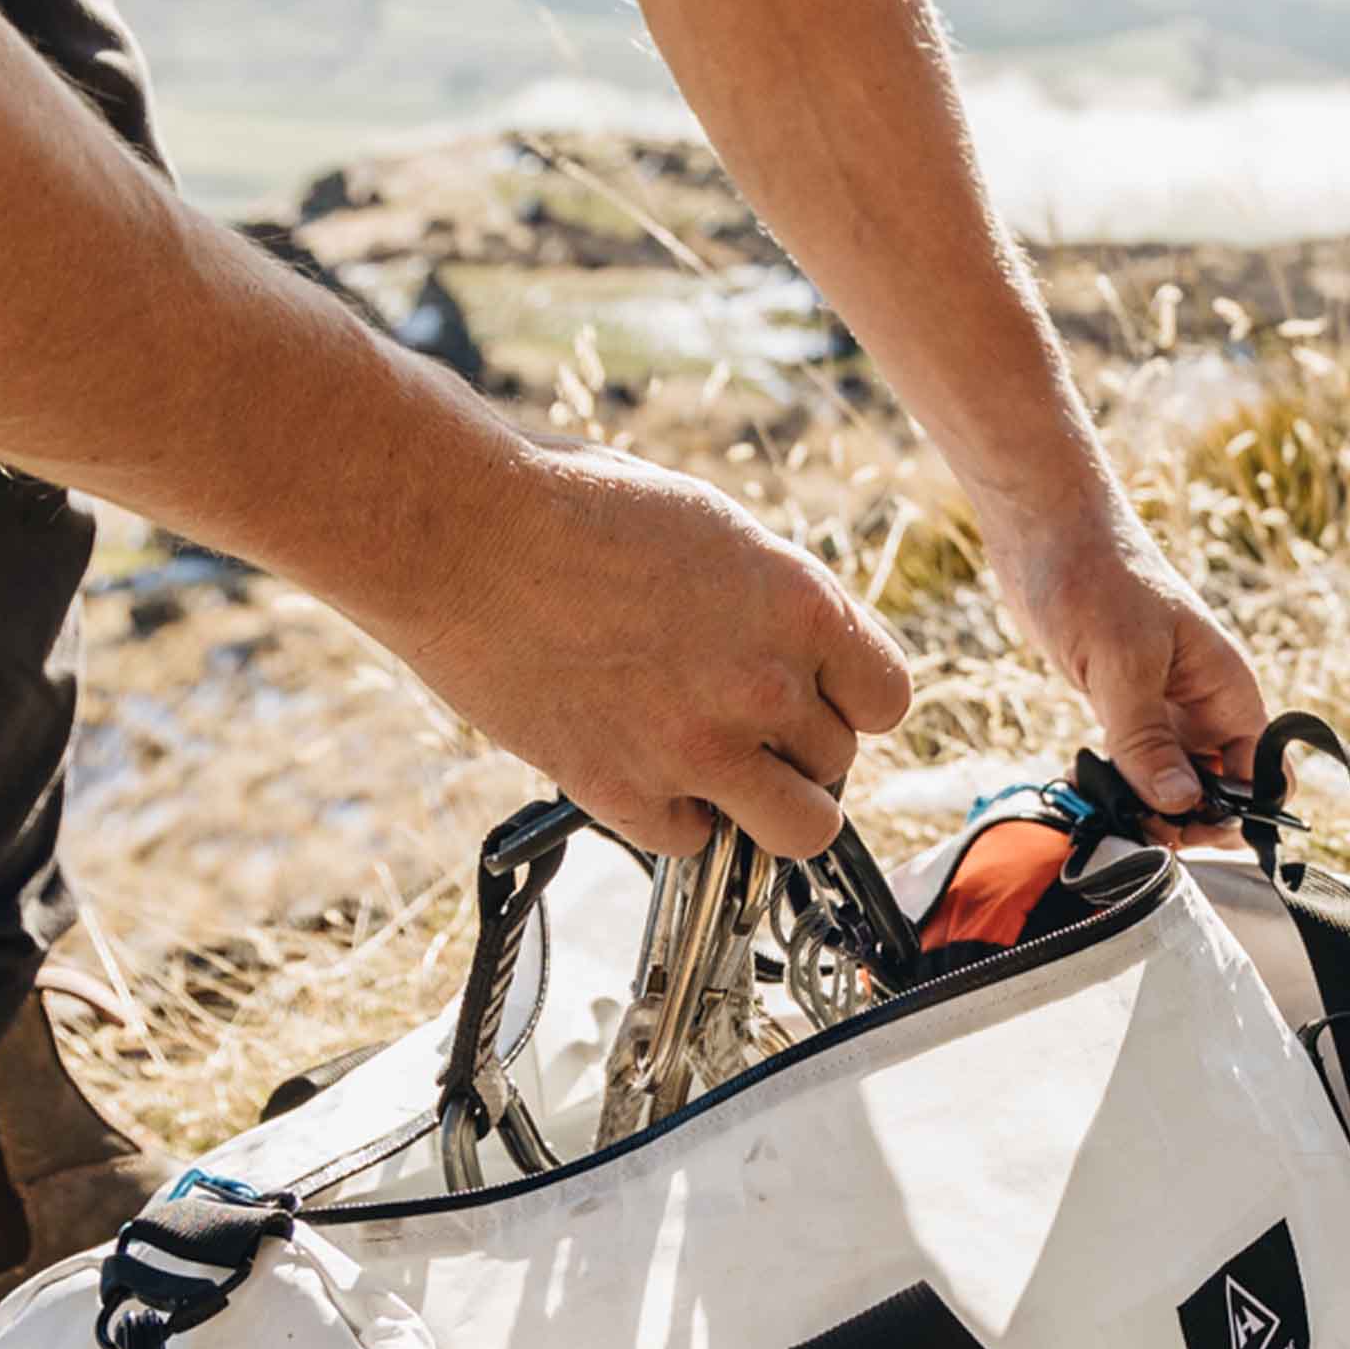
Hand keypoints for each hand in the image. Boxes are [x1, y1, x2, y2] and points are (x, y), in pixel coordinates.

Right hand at [402, 440, 911, 858]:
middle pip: (837, 763)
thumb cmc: (572, 505)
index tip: (812, 694)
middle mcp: (765, 684)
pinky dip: (673, 817)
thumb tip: (792, 649)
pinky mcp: (627, 792)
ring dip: (766, 805)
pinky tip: (638, 768)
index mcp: (799, 604)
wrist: (461, 534)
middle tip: (734, 718)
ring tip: (718, 771)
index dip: (849, 700)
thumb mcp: (708, 526)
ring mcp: (698, 748)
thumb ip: (768, 600)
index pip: (888, 699)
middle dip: (794, 745)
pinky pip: (694, 842)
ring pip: (801, 830)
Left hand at [989, 500, 1267, 827]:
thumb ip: (1148, 740)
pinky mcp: (1123, 704)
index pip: (1262, 772)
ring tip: (1111, 812)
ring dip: (1148, 806)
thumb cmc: (1096, 578)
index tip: (1190, 828)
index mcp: (1227, 688)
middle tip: (1142, 828)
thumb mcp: (1123, 664)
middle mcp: (1204, 702)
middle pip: (1219, 787)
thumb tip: (1181, 803)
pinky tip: (1089, 789)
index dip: (1238, 811)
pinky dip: (1119, 784)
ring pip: (1174, 780)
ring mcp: (1164, 705)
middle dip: (1188, 818)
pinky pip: (1135, 762)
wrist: (1047, 530)